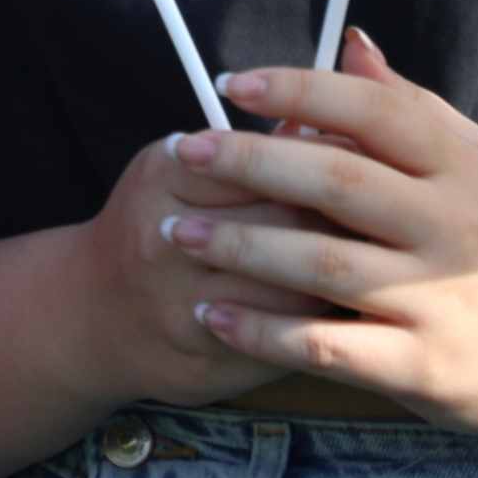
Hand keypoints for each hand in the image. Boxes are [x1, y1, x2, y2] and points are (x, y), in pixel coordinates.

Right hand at [70, 125, 350, 409]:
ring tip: (370, 267)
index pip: (267, 162)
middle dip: (342, 222)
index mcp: (164, 174)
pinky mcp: (204, 357)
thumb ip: (250, 150)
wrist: (93, 310)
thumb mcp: (181, 167)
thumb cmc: (153, 225)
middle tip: (384, 220)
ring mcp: (179, 302)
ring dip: (338, 279)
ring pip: (291, 289)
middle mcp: (164, 238)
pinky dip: (317, 324)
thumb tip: (329, 120)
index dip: (327, 165)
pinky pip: (281, 342)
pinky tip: (336, 311)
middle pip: (284, 223)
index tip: (367, 167)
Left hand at [160, 30, 477, 434]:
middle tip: (184, 150)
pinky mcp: (425, 366)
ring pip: (322, 265)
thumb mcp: (473, 161)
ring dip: (240, 246)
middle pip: (337, 183)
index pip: (372, 113)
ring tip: (177, 230)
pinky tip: (213, 312)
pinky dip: (263, 330)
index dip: (298, 91)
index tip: (230, 83)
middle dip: (250, 163)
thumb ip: (406, 106)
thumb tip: (349, 41)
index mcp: (460, 166)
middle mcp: (453, 227)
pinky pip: (328, 346)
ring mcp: (439, 299)